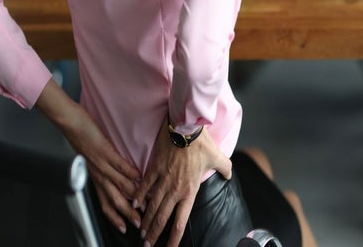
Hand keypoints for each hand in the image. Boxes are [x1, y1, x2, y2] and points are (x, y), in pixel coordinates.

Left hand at [62, 106, 142, 233]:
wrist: (70, 124)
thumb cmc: (80, 137)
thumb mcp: (89, 158)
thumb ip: (100, 168)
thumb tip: (112, 174)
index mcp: (95, 177)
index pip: (105, 203)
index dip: (114, 217)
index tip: (125, 226)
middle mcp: (98, 174)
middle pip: (114, 200)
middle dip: (127, 213)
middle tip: (139, 222)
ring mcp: (101, 164)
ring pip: (119, 186)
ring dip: (133, 196)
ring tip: (144, 202)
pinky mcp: (104, 151)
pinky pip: (118, 165)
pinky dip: (129, 172)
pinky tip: (139, 177)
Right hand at [133, 121, 231, 246]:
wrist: (186, 126)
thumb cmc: (201, 142)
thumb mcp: (218, 158)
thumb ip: (225, 169)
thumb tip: (229, 175)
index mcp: (190, 191)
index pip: (180, 221)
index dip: (173, 238)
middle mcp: (175, 189)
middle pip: (162, 218)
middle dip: (153, 233)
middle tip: (146, 244)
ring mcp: (163, 179)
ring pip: (151, 205)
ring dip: (145, 219)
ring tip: (140, 230)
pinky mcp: (154, 168)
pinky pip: (144, 186)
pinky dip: (138, 196)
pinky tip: (134, 204)